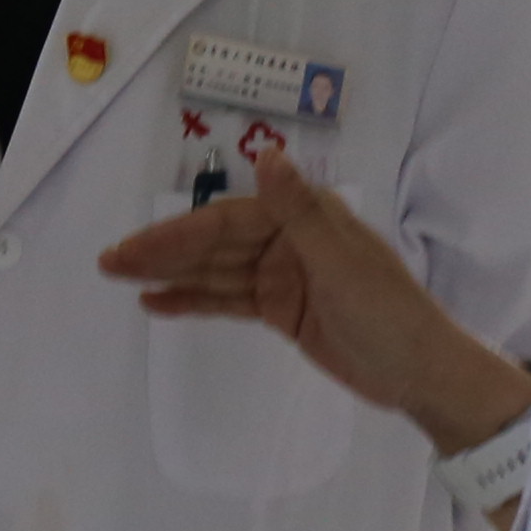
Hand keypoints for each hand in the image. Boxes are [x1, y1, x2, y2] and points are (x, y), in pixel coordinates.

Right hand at [98, 154, 530, 458]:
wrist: (421, 373)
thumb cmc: (389, 313)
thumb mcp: (342, 262)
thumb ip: (298, 212)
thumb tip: (268, 156)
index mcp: (306, 218)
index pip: (227, 221)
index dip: (178, 233)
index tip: (136, 248)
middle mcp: (289, 240)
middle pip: (215, 244)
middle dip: (163, 253)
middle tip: (110, 264)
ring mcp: (283, 277)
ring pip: (215, 273)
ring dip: (170, 276)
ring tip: (121, 280)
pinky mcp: (281, 311)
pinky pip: (228, 302)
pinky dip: (194, 301)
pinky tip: (158, 304)